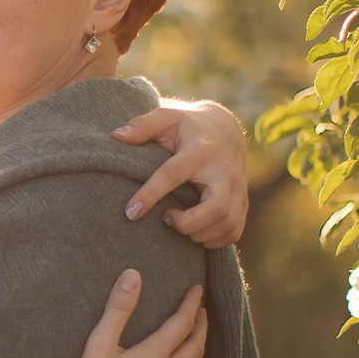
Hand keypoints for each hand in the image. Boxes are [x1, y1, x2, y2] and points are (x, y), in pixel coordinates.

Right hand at [41, 270, 207, 357]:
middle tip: (201, 314)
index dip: (191, 304)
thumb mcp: (99, 344)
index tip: (197, 290)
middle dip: (201, 328)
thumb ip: (118, 309)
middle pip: (195, 349)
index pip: (182, 323)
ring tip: (195, 348)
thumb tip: (134, 275)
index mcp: (155, 357)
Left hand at [110, 99, 248, 247]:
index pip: (173, 175)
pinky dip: (214, 240)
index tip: (129, 213)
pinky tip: (195, 233)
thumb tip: (115, 136)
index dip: (149, 196)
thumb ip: (142, 126)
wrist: (224, 128)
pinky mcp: (243, 200)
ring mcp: (237, 187)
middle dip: (188, 224)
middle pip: (216, 208)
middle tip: (166, 217)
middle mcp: (223, 171)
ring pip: (227, 223)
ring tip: (178, 224)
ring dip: (199, 234)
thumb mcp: (165, 118)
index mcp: (199, 150)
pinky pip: (234, 231)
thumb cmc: (187, 126)